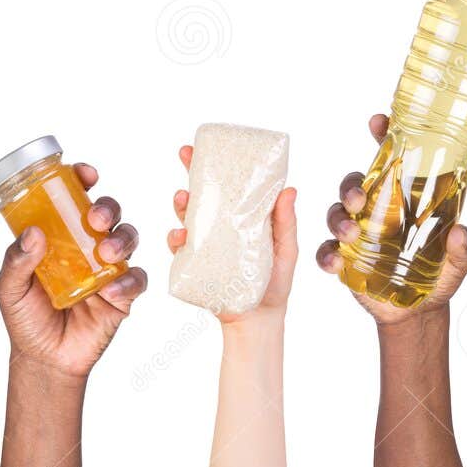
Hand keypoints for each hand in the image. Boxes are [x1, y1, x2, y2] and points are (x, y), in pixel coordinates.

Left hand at [0, 163, 147, 379]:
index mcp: (60, 236)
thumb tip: (34, 232)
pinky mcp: (122, 296)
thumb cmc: (25, 318)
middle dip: (107, 207)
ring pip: (128, 239)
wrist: (44, 360)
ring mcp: (107, 269)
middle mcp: (87, 246)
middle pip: (108, 213)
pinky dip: (128, 280)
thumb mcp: (9, 287)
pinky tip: (110, 289)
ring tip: (107, 253)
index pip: (75, 199)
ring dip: (122, 239)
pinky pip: (136, 280)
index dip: (82, 180)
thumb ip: (16, 260)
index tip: (85, 174)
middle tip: (95, 218)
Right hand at [166, 144, 298, 328]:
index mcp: (240, 217)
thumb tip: (290, 189)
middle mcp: (219, 227)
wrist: (260, 319)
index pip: (225, 184)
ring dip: (181, 204)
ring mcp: (205, 245)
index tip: (201, 146)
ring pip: (186, 217)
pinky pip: (179, 249)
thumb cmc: (276, 282)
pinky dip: (176, 240)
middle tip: (186, 157)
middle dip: (189, 173)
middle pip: (200, 194)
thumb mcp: (287, 249)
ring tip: (184, 198)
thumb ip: (286, 222)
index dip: (211, 164)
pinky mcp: (194, 265)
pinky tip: (180, 237)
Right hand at [314, 114, 466, 326]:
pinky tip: (336, 263)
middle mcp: (377, 209)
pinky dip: (327, 255)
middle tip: (360, 199)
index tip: (379, 121)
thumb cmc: (441, 273)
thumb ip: (465, 246)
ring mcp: (357, 234)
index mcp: (405, 198)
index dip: (383, 136)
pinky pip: (326, 251)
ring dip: (338, 219)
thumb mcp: (462, 259)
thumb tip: (459, 233)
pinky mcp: (345, 261)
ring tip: (351, 234)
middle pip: (355, 183)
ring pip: (336, 213)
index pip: (391, 159)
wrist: (419, 313)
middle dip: (352, 186)